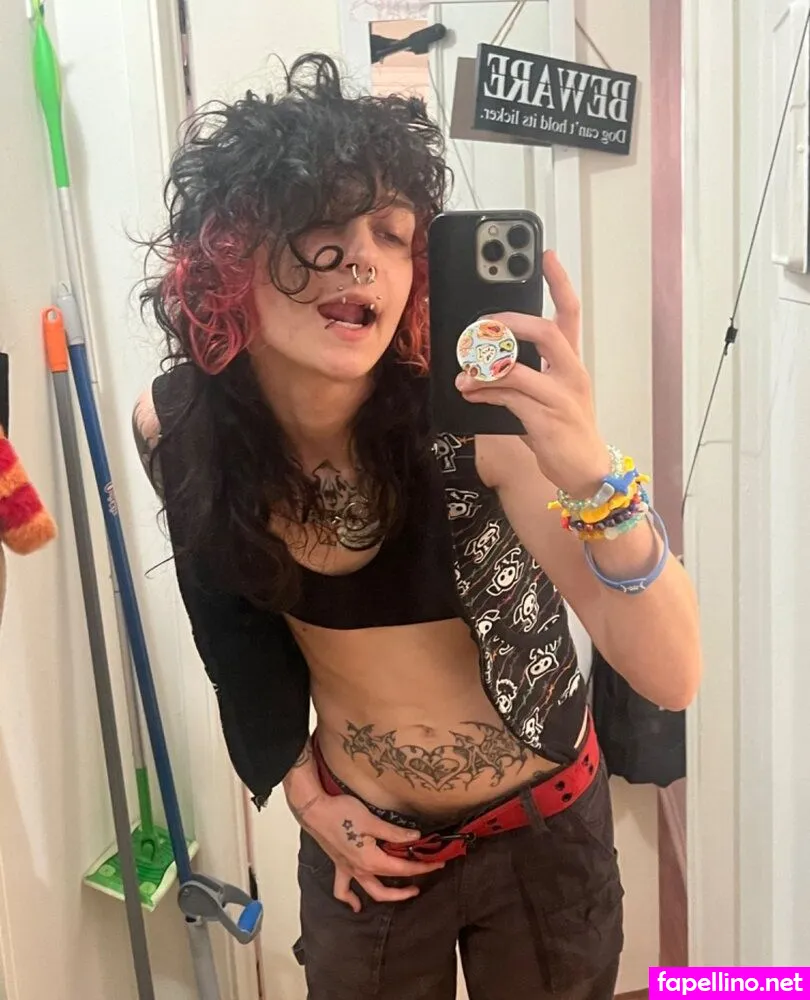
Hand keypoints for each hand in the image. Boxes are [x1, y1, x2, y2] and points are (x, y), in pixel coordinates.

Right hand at [296, 792, 444, 911]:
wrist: (314, 811)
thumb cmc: (342, 813)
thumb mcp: (372, 820)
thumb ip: (394, 833)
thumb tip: (415, 838)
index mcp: (371, 861)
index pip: (402, 868)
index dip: (422, 866)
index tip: (438, 863)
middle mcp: (360, 870)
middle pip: (388, 886)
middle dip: (408, 886)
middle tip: (425, 879)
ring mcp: (348, 869)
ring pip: (370, 891)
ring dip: (388, 895)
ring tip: (403, 894)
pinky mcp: (339, 864)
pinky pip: (343, 889)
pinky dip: (350, 899)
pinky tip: (356, 905)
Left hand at [456, 250, 609, 497]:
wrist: (586, 471)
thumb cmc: (563, 431)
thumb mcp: (545, 397)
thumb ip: (517, 378)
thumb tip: (477, 369)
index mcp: (571, 363)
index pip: (570, 313)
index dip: (560, 283)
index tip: (547, 255)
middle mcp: (571, 374)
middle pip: (546, 332)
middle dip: (511, 322)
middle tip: (483, 323)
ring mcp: (560, 397)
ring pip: (519, 369)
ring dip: (485, 368)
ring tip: (462, 373)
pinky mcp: (546, 420)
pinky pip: (509, 398)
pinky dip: (484, 393)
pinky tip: (469, 392)